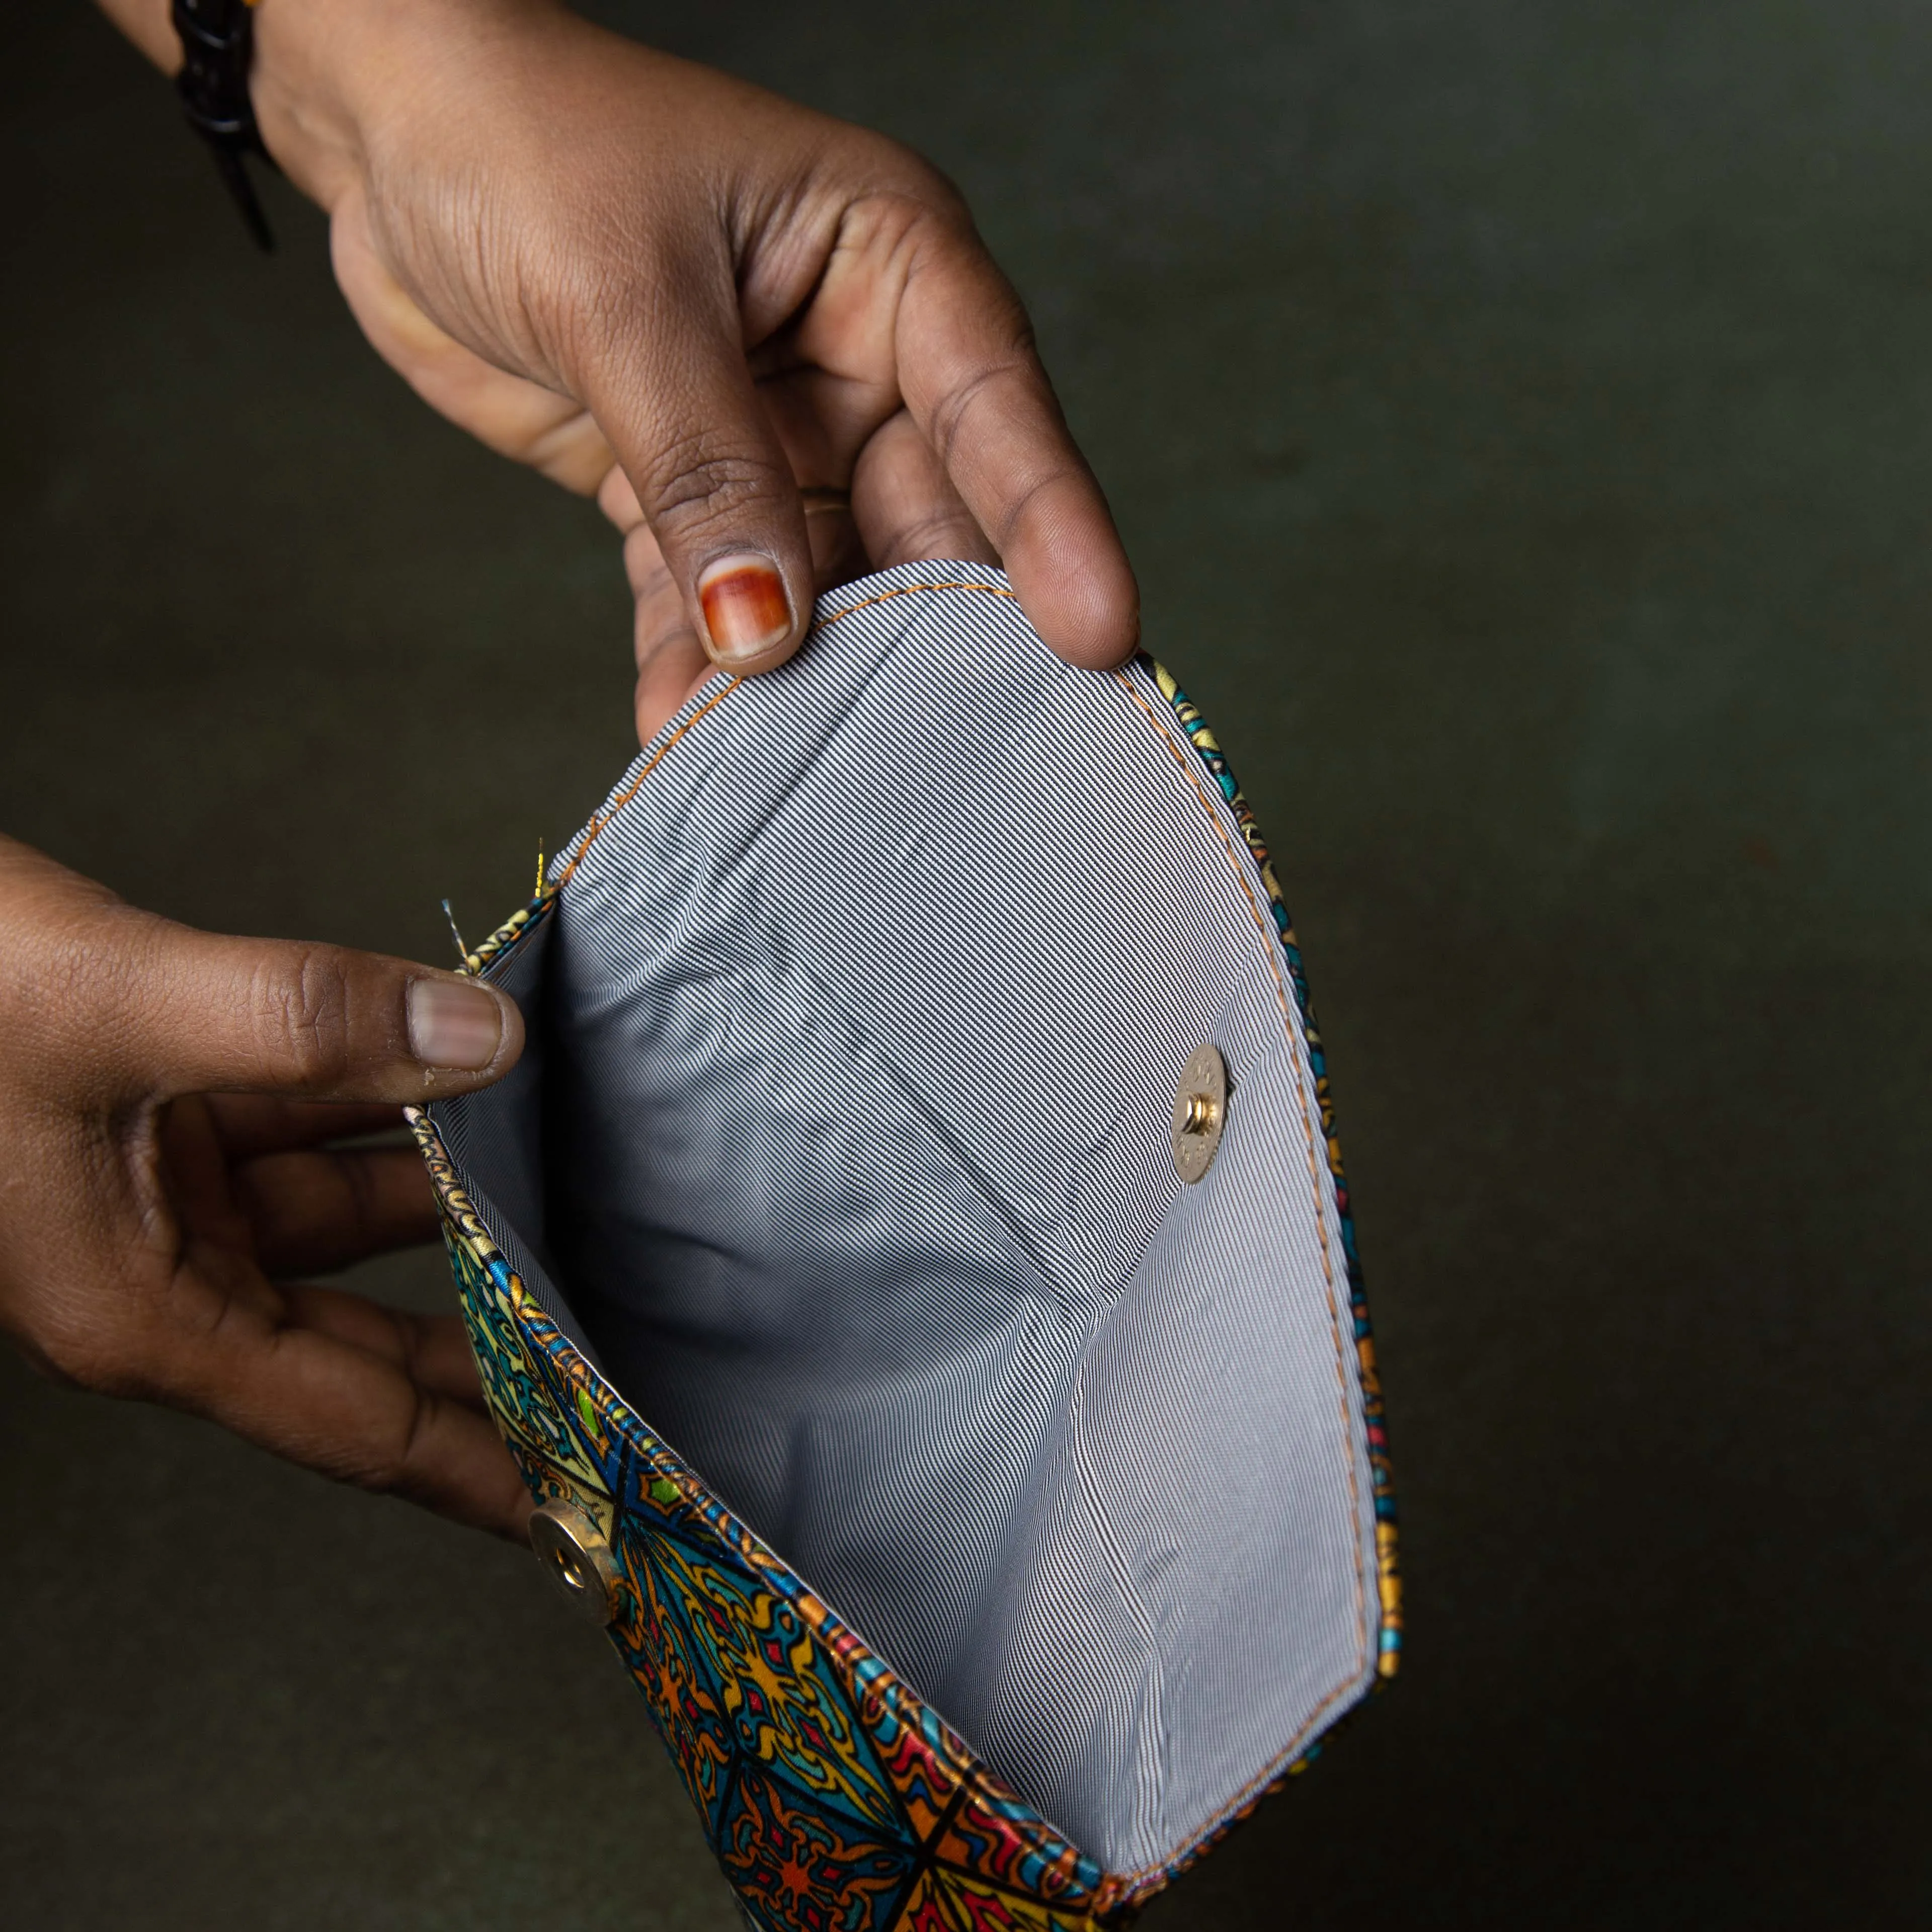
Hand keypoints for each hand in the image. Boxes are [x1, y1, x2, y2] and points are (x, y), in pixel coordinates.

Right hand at [0, 836, 529, 1537]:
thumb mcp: (112, 1012)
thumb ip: (302, 1020)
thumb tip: (477, 1032)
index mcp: (146, 1314)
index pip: (358, 1425)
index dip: (479, 1468)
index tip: (583, 1507)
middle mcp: (164, 1272)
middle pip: (369, 1343)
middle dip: (488, 1349)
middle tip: (613, 1356)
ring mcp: (165, 1194)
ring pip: (351, 1216)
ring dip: (455, 1197)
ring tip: (580, 1188)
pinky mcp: (165, 1113)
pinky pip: (312, 1124)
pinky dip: (392, 1101)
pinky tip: (475, 1068)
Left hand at [101, 0, 1137, 722]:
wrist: (385, 134)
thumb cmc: (520, 141)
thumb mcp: (624, 295)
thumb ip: (704, 471)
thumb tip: (767, 632)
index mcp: (888, 262)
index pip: (996, 409)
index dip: (1050, 526)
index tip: (1096, 634)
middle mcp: (853, 358)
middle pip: (925, 523)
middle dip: (927, 638)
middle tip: (960, 754)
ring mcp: (775, 434)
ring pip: (821, 583)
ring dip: (800, 677)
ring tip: (795, 768)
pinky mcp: (689, 494)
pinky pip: (712, 600)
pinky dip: (696, 667)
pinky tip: (689, 736)